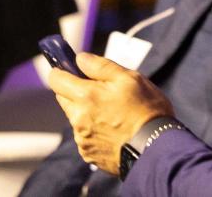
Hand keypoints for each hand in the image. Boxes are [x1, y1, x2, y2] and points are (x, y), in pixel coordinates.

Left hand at [47, 52, 174, 174]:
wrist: (156, 146)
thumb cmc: (146, 109)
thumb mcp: (130, 78)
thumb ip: (101, 66)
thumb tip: (80, 58)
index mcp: (86, 96)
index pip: (56, 79)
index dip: (62, 71)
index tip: (72, 70)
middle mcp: (77, 119)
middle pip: (64, 98)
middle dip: (76, 91)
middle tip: (101, 91)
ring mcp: (81, 138)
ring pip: (75, 118)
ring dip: (87, 112)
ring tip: (114, 113)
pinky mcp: (88, 153)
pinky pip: (84, 136)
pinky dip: (94, 130)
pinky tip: (114, 130)